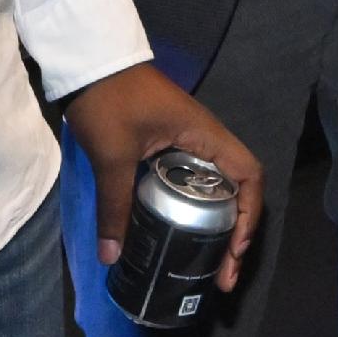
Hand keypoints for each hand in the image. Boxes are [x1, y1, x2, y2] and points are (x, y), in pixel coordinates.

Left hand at [58, 61, 264, 290]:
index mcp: (205, 136)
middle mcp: (205, 140)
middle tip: (222, 273)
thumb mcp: (112, 156)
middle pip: (237, 190)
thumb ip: (115, 205)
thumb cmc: (110, 101)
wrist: (88, 63)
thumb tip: (111, 257)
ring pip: (215, 189)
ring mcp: (187, 143)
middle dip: (235, 234)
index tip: (233, 250)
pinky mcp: (168, 146)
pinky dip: (193, 210)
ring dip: (217, 225)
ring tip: (206, 263)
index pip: (248, 176)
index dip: (249, 215)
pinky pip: (192, 182)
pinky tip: (179, 234)